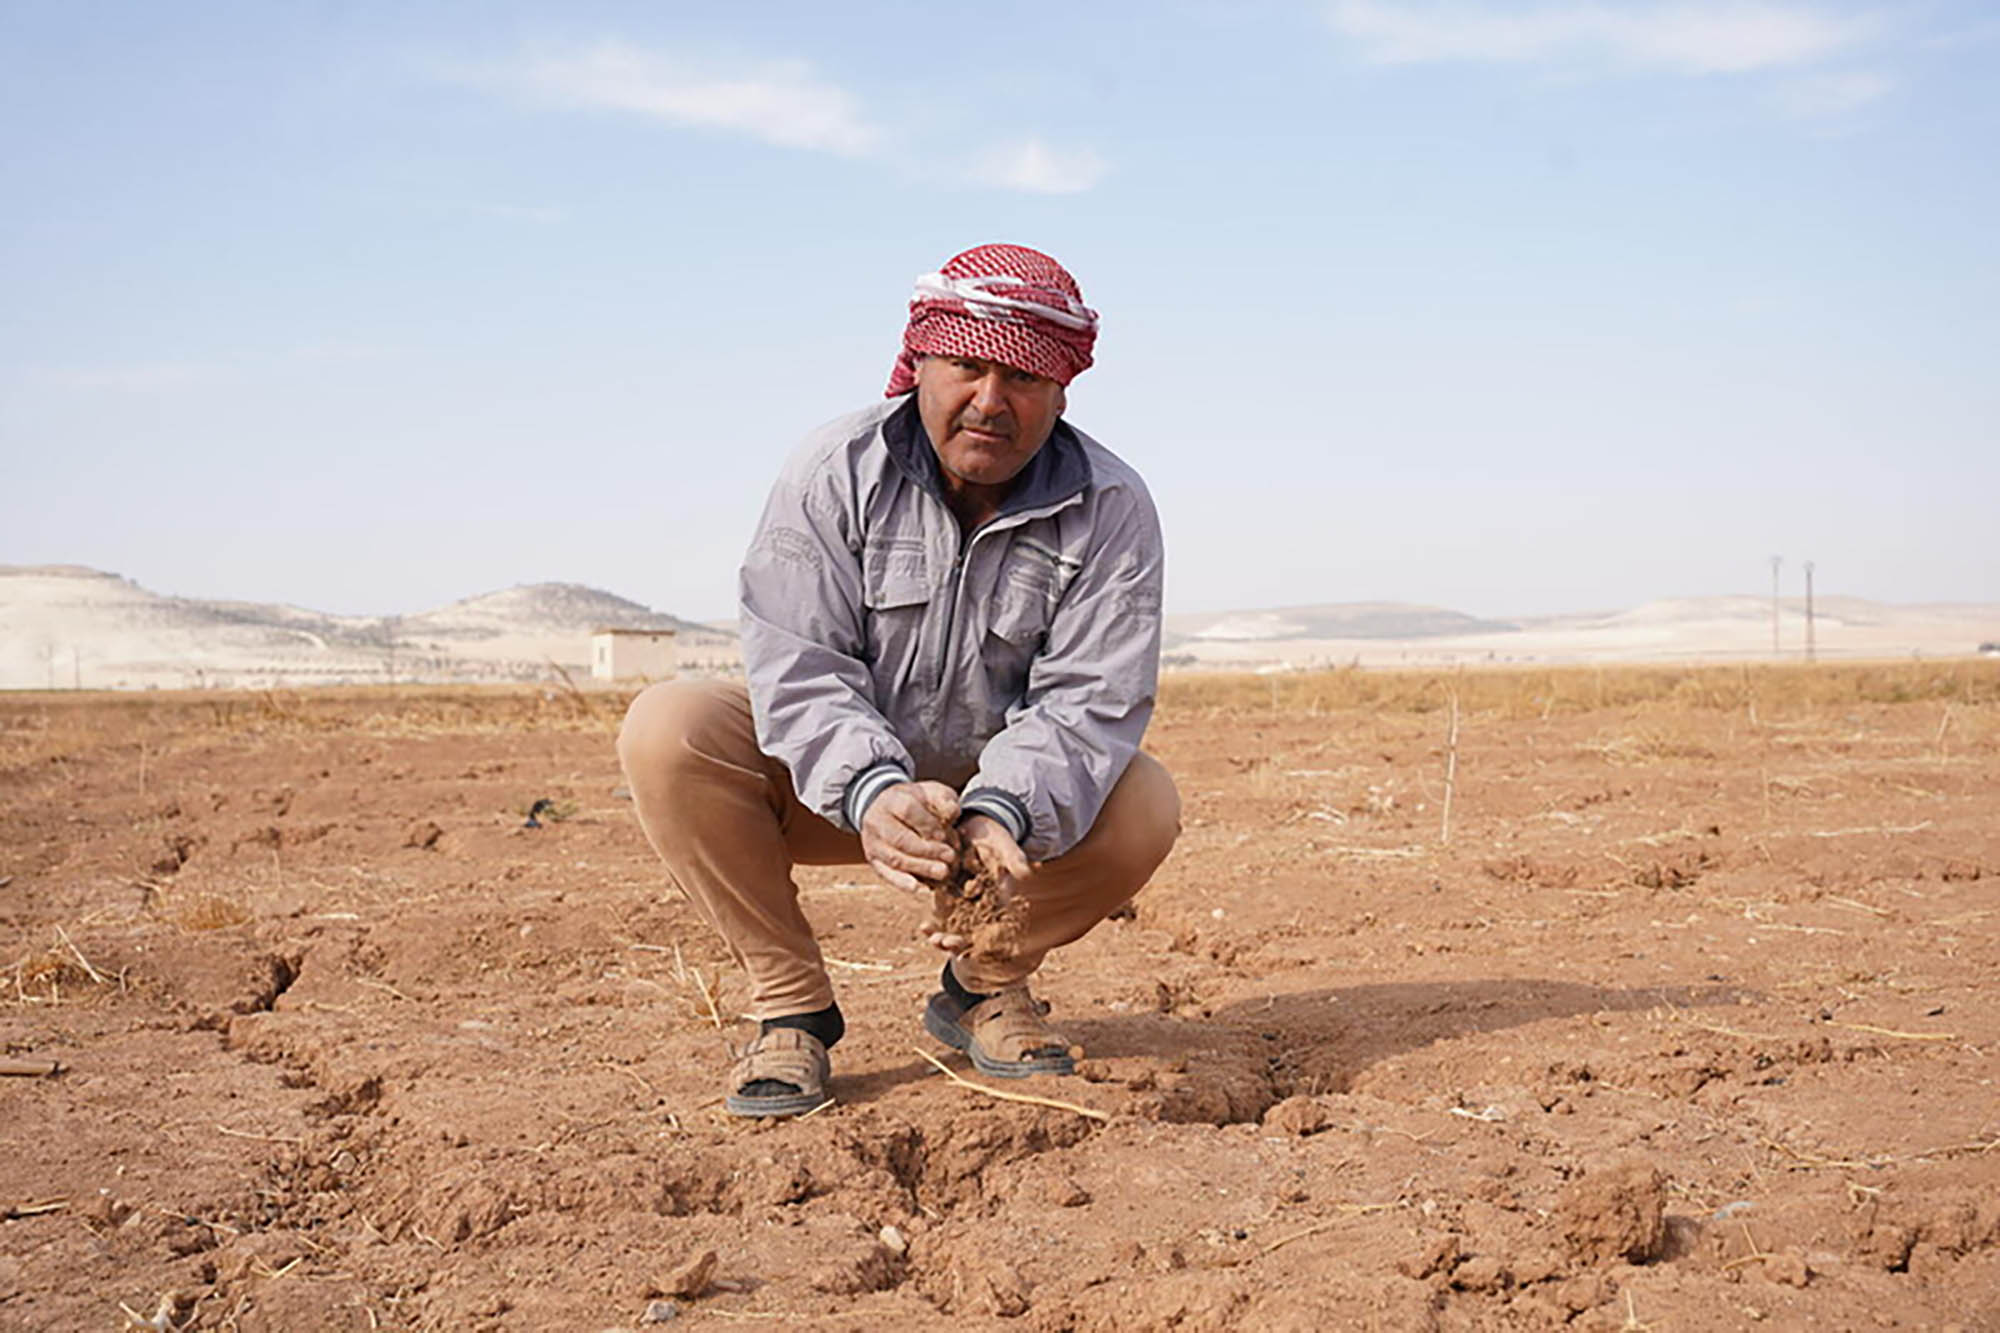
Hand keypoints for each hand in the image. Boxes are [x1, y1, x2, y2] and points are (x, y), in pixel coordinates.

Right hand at [859, 780, 960, 892]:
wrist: (888, 808)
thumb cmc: (917, 802)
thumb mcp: (931, 792)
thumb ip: (944, 799)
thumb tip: (953, 813)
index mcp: (892, 799)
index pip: (908, 811)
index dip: (928, 824)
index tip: (945, 835)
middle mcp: (877, 820)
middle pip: (901, 839)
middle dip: (928, 851)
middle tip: (951, 857)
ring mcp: (872, 842)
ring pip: (895, 859)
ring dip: (921, 868)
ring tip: (943, 873)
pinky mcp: (873, 859)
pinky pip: (886, 873)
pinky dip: (902, 882)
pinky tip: (919, 888)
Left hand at [920, 813, 1030, 953]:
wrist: (974, 821)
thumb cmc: (995, 835)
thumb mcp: (1005, 845)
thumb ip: (1014, 859)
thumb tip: (1027, 873)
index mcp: (997, 895)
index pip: (993, 922)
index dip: (984, 936)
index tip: (970, 944)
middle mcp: (979, 900)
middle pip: (970, 928)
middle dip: (958, 939)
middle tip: (945, 945)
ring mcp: (960, 896)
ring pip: (953, 923)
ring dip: (944, 934)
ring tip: (933, 941)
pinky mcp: (944, 888)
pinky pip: (939, 912)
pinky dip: (932, 920)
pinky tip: (923, 929)